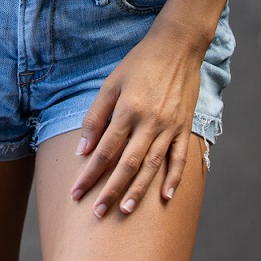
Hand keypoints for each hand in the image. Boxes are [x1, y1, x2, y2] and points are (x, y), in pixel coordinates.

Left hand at [70, 29, 202, 217]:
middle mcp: (150, 122)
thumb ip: (96, 116)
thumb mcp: (111, 82)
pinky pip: (180, 158)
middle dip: (110, 191)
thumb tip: (82, 149)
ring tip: (125, 210)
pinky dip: (174, 179)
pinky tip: (166, 198)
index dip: (89, 174)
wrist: (177, 47)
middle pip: (127, 164)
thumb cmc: (139, 63)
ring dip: (138, 191)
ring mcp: (170, 126)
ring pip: (152, 166)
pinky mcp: (185, 127)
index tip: (76, 193)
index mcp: (128, 110)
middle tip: (96, 214)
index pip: (105, 150)